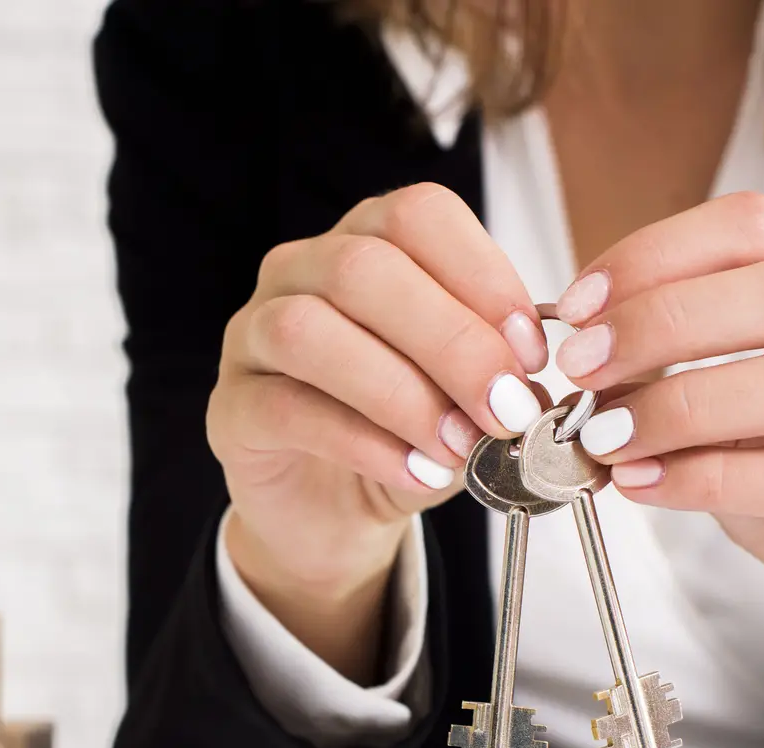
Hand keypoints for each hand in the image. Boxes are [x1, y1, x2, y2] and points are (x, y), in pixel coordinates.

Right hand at [210, 183, 548, 679]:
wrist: (337, 515)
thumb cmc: (405, 437)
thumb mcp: (467, 398)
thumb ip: (493, 378)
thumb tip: (531, 387)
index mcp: (366, 242)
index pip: (417, 216)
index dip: (483, 277)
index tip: (530, 353)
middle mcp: (301, 272)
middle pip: (364, 268)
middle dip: (451, 342)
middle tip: (507, 409)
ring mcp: (253, 336)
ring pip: (309, 330)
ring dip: (401, 392)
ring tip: (458, 447)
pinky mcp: (232, 409)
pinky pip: (287, 408)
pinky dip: (364, 442)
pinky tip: (415, 473)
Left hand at [554, 191, 763, 747]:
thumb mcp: (725, 413)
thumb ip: (667, 372)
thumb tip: (578, 357)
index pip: (756, 227)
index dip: (657, 255)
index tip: (579, 306)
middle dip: (666, 322)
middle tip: (583, 368)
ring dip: (684, 405)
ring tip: (605, 437)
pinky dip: (711, 479)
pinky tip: (644, 487)